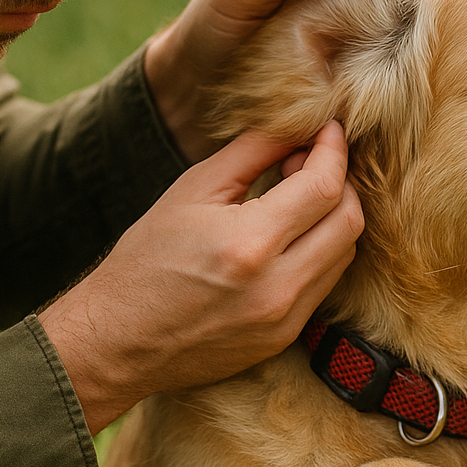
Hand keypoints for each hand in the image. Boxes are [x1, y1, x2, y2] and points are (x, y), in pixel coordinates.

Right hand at [40, 121, 362, 432]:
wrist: (118, 341)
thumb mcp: (192, 190)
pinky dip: (320, 251)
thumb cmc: (146, 259)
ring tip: (297, 197)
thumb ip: (253, 152)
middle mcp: (277, 287)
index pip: (324, 186)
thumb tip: (301, 126)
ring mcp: (285, 319)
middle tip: (308, 162)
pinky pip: (324, 284)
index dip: (334, 150)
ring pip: (344, 253)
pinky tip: (289, 237)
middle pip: (349, 220)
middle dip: (341, 181)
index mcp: (249, 243)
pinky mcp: (284, 338)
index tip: (328, 130)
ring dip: (333, 217)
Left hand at [144, 0, 367, 160]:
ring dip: (388, 21)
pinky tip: (375, 69)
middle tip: (378, 18)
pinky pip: (378, 41)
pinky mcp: (349, 45)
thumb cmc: (210, 26)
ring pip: (390, 1)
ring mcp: (345, 5)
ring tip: (377, 46)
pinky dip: (379, 52)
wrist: (195, 89)